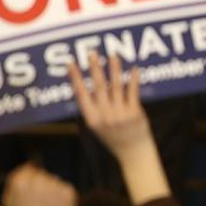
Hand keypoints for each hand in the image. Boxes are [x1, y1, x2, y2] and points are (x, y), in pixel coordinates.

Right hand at [68, 52, 169, 204]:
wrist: (133, 152)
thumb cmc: (114, 137)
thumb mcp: (98, 126)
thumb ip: (95, 107)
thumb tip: (94, 83)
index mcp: (92, 119)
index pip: (81, 95)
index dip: (75, 78)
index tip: (71, 64)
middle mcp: (105, 116)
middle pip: (98, 87)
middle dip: (95, 68)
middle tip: (92, 53)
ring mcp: (120, 114)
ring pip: (116, 86)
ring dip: (115, 69)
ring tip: (113, 56)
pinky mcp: (135, 112)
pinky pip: (133, 92)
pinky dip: (134, 79)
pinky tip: (134, 68)